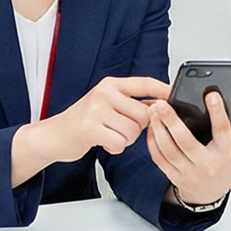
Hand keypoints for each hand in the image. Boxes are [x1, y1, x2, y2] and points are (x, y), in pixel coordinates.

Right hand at [11, 76, 169, 186]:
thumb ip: (131, 103)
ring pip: (133, 130)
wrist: (54, 135)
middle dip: (139, 127)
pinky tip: (105, 142)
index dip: (163, 89)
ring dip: (126, 139)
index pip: (145, 83)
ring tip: (111, 134)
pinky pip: (120, 142)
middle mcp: (105, 93)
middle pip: (144, 113)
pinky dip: (116, 147)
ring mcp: (96, 109)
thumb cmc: (84, 121)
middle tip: (123, 128)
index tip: (176, 95)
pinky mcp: (90, 128)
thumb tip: (159, 106)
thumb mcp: (107, 103)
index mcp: (112, 84)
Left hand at [147, 92, 230, 205]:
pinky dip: (152, 142)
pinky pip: (160, 159)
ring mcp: (188, 172)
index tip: (211, 94)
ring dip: (158, 129)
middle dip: (172, 121)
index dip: (217, 111)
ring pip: (168, 150)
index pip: (222, 130)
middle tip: (162, 103)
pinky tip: (151, 127)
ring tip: (153, 111)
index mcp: (225, 152)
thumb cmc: (225, 164)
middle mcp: (207, 164)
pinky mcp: (174, 176)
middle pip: (186, 141)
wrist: (212, 193)